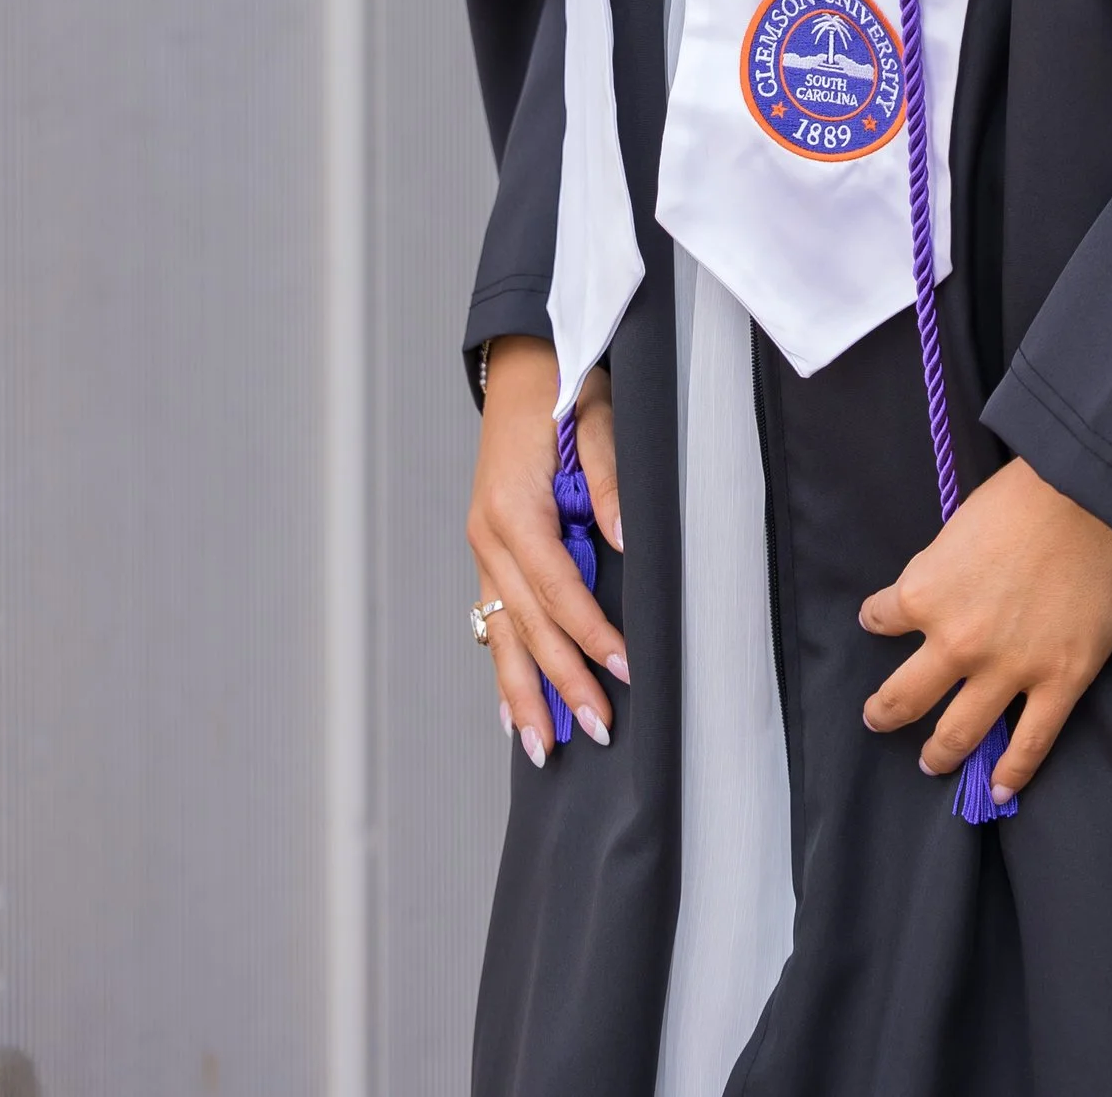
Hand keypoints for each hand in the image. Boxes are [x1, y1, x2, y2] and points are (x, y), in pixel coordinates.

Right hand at [466, 341, 624, 763]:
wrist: (524, 362)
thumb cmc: (565, 385)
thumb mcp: (598, 418)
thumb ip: (612, 481)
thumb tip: (627, 541)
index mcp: (514, 508)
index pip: (557, 587)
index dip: (590, 633)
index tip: (624, 669)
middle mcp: (489, 536)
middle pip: (529, 624)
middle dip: (562, 682)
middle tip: (599, 730)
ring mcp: (484, 548)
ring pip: (503, 635)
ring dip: (524, 692)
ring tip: (543, 749)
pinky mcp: (489, 551)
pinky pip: (495, 620)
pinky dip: (506, 666)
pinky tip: (513, 708)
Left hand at [859, 455, 1111, 802]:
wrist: (1094, 495)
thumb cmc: (1027, 493)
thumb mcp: (961, 525)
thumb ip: (944, 569)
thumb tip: (944, 590)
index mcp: (924, 593)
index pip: (882, 618)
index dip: (879, 619)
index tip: (881, 622)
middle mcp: (956, 641)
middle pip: (906, 696)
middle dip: (886, 712)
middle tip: (879, 718)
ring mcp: (1008, 669)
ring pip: (958, 733)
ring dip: (938, 752)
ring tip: (930, 761)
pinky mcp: (1060, 682)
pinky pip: (1029, 744)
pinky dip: (1011, 775)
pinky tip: (997, 792)